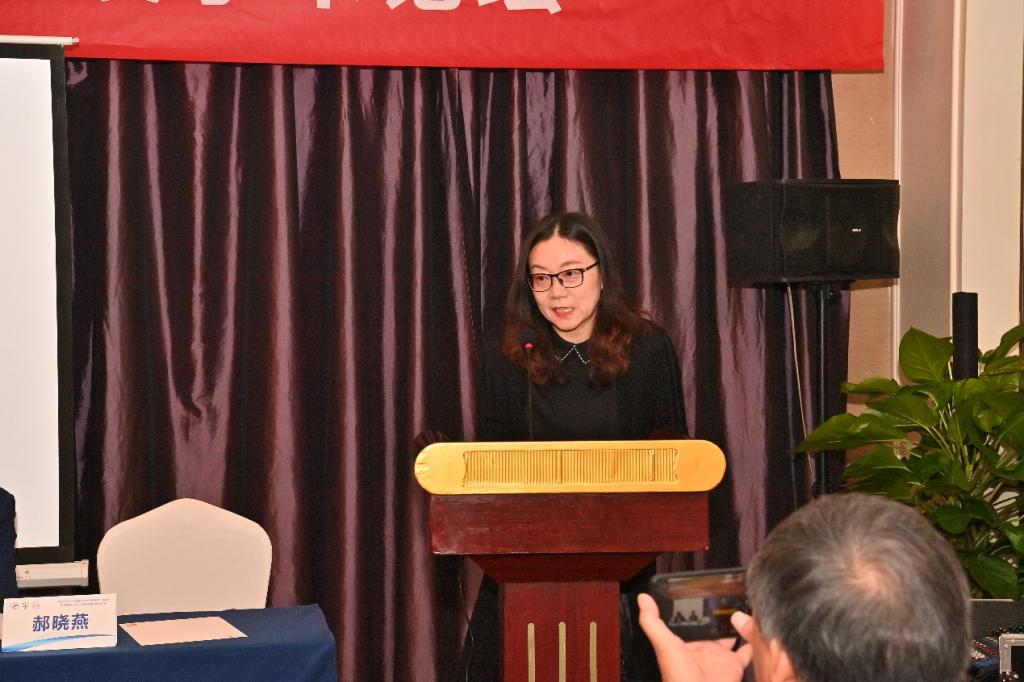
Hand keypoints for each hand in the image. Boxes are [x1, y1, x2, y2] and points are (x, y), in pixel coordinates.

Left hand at [637, 593, 751, 681]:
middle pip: (712, 628)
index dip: (695, 608)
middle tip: (727, 592)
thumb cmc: (678, 675)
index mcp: (685, 643)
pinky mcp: (735, 665)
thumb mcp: (663, 644)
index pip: (691, 621)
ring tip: (743, 604)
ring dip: (735, 624)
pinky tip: (757, 626)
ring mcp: (720, 657)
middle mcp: (703, 648)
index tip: (702, 589)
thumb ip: (652, 622)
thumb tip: (642, 598)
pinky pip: (747, 651)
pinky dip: (752, 640)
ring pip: (730, 637)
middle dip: (718, 614)